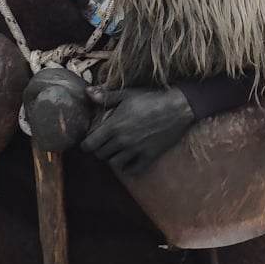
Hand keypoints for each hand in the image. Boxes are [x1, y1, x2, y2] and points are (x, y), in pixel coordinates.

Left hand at [81, 86, 195, 175]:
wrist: (178, 107)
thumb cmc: (151, 98)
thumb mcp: (127, 94)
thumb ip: (106, 96)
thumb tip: (87, 93)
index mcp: (114, 126)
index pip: (90, 144)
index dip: (87, 143)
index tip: (90, 140)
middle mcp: (123, 140)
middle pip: (101, 155)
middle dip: (100, 150)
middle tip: (105, 143)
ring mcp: (136, 150)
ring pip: (115, 164)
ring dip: (114, 158)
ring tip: (117, 151)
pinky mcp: (149, 156)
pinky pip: (133, 170)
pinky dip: (129, 168)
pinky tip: (130, 159)